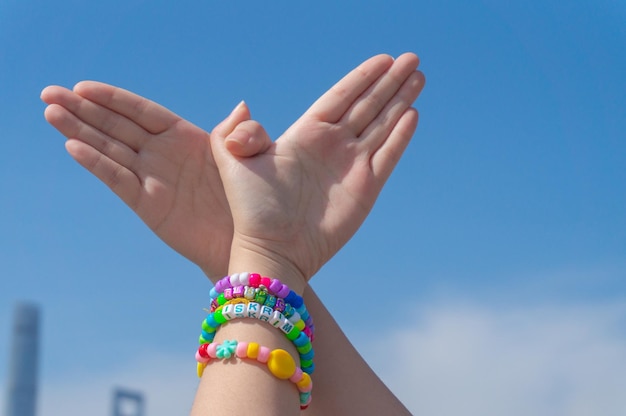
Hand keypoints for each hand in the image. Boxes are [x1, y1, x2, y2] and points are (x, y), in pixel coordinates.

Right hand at [41, 82, 248, 278]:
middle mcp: (164, 156)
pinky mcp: (150, 206)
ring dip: (80, 131)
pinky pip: (120, 181)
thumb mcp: (251, 160)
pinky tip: (74, 147)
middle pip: (117, 126)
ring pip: (110, 150)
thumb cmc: (254, 199)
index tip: (84, 86)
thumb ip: (243, 133)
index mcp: (185, 138)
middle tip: (49, 93)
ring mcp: (154, 180)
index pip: (142, 112)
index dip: (114, 99)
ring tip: (51, 112)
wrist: (251, 242)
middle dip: (84, 109)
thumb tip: (241, 107)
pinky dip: (98, 165)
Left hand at [211, 53, 424, 291]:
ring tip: (420, 78)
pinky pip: (388, 155)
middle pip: (368, 105)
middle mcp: (332, 146)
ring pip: (383, 124)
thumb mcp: (231, 161)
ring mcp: (351, 166)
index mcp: (306, 134)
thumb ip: (236, 131)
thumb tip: (245, 104)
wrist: (273, 250)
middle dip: (390, 82)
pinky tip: (413, 114)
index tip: (384, 59)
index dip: (363, 77)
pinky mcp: (366, 189)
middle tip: (412, 59)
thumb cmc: (251, 209)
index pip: (341, 96)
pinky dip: (401, 135)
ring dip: (401, 101)